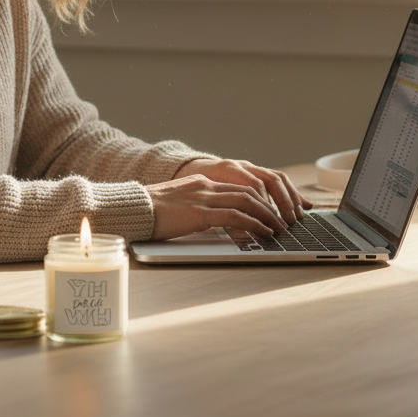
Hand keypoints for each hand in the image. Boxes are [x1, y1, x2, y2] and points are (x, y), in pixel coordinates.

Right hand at [145, 160, 311, 241]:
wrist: (132, 210)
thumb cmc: (150, 212)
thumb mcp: (179, 206)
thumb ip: (198, 208)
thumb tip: (214, 220)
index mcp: (202, 183)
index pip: (240, 187)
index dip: (262, 199)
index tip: (275, 211)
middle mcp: (207, 186)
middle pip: (250, 191)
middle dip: (272, 206)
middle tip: (285, 221)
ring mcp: (204, 198)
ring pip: (248, 202)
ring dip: (268, 216)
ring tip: (279, 229)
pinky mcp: (200, 212)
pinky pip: (236, 216)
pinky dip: (254, 224)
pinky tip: (263, 233)